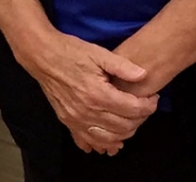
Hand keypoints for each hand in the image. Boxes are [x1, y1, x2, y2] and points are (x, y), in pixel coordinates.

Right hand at [27, 32, 157, 154]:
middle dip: (140, 119)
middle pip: (124, 127)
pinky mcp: (67, 121)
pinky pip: (88, 141)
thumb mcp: (98, 53)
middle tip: (144, 107)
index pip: (132, 109)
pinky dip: (101, 143)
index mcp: (98, 93)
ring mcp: (76, 119)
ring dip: (125, 133)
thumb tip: (143, 74)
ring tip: (130, 120)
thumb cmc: (70, 51)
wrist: (42, 55)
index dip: (148, 105)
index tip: (153, 98)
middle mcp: (88, 111)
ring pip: (109, 139)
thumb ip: (122, 66)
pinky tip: (109, 137)